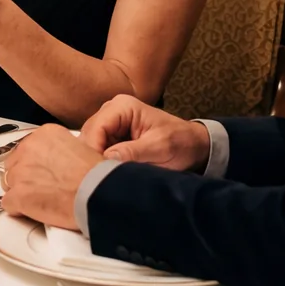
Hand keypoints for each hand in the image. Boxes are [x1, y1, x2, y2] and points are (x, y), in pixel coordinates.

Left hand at [0, 124, 102, 229]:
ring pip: (9, 182)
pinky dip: (17, 209)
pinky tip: (32, 212)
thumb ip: (58, 150)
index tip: (42, 172)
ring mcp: (20, 172)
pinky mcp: (18, 195)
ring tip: (39, 201)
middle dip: (24, 177)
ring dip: (20, 192)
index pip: (26, 148)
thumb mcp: (79, 148)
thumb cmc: (96, 176)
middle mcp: (28, 148)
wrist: (97, 193)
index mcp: (44, 134)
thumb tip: (54, 161)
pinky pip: (8, 203)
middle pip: (14, 164)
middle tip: (41, 188)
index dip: (34, 163)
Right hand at [80, 94, 210, 170]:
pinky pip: (100, 148)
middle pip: (89, 134)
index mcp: (122, 106)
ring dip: (97, 159)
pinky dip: (103, 161)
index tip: (97, 173)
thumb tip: (105, 159)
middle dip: (92, 155)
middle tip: (99, 179)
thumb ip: (132, 152)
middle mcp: (112, 110)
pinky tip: (108, 173)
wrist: (194, 145)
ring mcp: (112, 123)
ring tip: (104, 178)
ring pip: (92, 143)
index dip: (93, 150)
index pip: (96, 128)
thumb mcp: (160, 148)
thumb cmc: (181, 142)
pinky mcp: (114, 136)